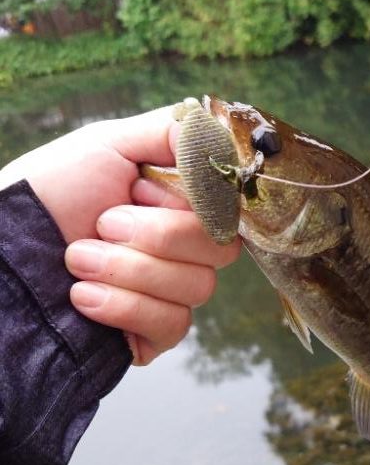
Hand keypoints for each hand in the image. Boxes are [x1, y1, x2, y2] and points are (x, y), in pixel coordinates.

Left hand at [0, 107, 240, 364]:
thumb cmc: (48, 193)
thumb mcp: (106, 143)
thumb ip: (171, 130)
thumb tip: (223, 140)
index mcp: (178, 203)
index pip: (226, 208)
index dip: (189, 203)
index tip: (138, 189)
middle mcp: (182, 249)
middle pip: (220, 249)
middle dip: (155, 236)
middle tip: (101, 224)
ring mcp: (171, 294)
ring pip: (197, 287)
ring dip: (128, 270)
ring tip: (75, 259)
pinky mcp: (154, 334)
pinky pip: (173, 324)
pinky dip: (123, 306)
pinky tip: (82, 298)